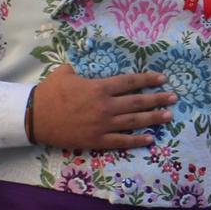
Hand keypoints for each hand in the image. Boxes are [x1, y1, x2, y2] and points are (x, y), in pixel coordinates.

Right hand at [28, 64, 175, 152]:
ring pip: (135, 121)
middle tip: (174, 99)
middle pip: (138, 102)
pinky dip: (137, 141)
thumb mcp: (64, 74)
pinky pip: (122, 141)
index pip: (130, 82)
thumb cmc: (49, 93)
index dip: (148, 80)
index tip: (162, 79)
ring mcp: (103, 124)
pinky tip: (150, 139)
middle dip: (158, 99)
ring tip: (168, 117)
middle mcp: (106, 105)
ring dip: (153, 119)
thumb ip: (77, 70)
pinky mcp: (98, 140)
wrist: (36, 117)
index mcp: (100, 87)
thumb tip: (79, 68)